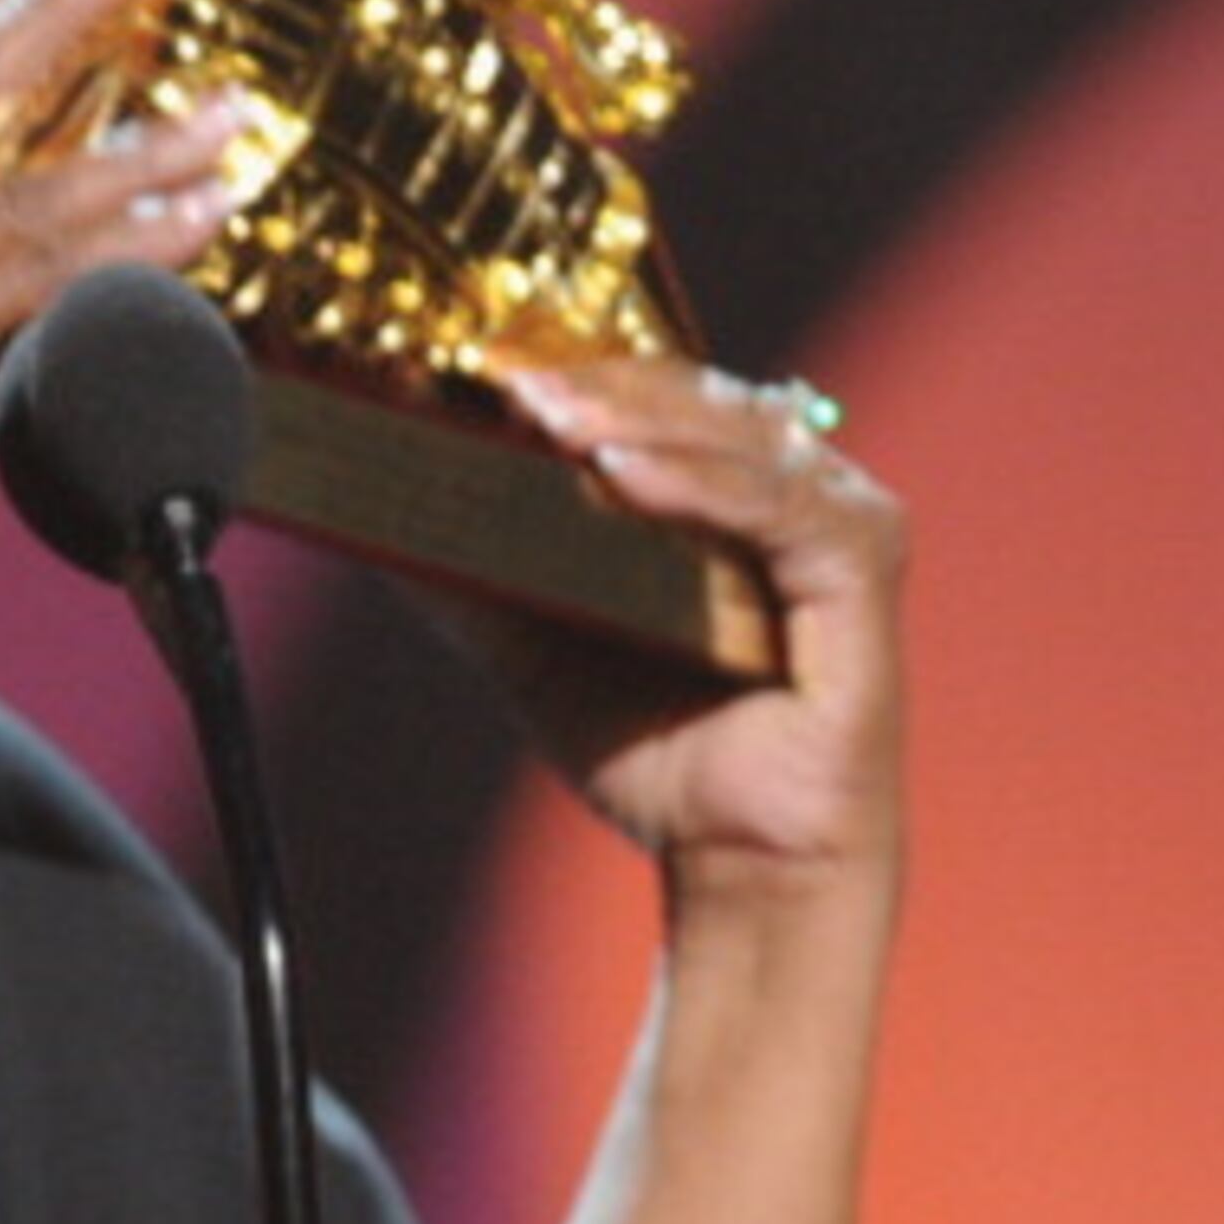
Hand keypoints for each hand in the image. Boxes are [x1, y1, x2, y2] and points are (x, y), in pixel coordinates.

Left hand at [481, 360, 909, 917]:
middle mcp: (791, 487)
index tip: (472, 363)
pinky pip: (775, 507)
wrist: (738, 860)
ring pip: (729, 436)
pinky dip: (693, 482)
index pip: (647, 394)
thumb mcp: (532, 651)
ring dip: (633, 416)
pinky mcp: (861, 569)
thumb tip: (362, 524)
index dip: (564, 370)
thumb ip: (468, 582)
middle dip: (588, 382)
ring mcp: (835, 521)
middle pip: (686, 400)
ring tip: (546, 415)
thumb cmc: (655, 748)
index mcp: (724, 485)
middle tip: (498, 377)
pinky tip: (616, 471)